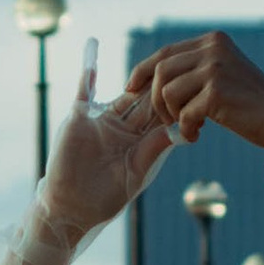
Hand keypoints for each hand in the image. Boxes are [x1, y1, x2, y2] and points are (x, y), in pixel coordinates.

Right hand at [37, 43, 179, 240]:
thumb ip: (154, 149)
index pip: (163, 116)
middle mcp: (124, 129)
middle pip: (146, 100)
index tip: (193, 87)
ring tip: (149, 64)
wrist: (71, 207)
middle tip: (177, 67)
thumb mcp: (135, 173)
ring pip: (123, 95)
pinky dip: (87, 76)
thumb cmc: (105, 199)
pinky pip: (84, 93)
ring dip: (135, 79)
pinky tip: (92, 57)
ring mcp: (102, 122)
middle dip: (161, 86)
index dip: (177, 102)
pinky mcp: (80, 119)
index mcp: (141, 143)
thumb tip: (180, 129)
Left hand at [125, 32, 263, 153]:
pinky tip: (198, 134)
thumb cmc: (250, 104)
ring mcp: (215, 68)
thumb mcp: (223, 74)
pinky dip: (186, 129)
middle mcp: (213, 48)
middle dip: (155, 99)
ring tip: (188, 126)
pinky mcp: (217, 92)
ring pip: (168, 92)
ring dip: (171, 115)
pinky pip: (184, 113)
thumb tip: (154, 78)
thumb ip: (195, 69)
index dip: (142, 70)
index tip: (129, 88)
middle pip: (161, 70)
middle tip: (166, 119)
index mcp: (213, 40)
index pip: (165, 52)